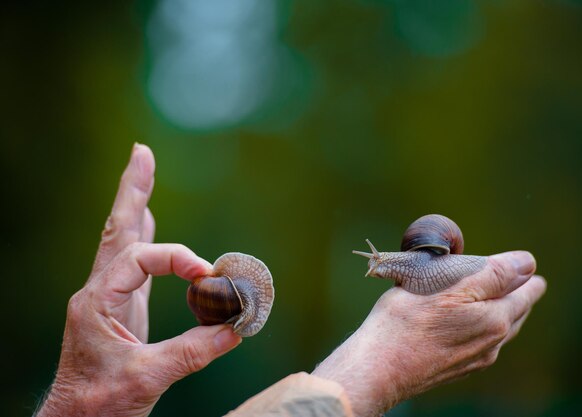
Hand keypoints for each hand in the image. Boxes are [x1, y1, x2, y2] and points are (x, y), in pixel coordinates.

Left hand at [37, 144, 241, 416]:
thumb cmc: (100, 404)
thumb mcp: (149, 378)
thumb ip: (195, 351)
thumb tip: (237, 327)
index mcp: (97, 301)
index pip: (140, 259)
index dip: (177, 259)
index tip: (208, 276)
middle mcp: (99, 291)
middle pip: (117, 229)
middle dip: (133, 190)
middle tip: (142, 152)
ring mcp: (108, 297)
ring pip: (122, 239)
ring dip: (135, 203)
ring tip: (143, 170)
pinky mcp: (119, 307)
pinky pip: (133, 260)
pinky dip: (143, 233)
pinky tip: (149, 218)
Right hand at [313, 251, 545, 416]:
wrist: (380, 367)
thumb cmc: (408, 320)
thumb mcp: (449, 285)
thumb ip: (492, 274)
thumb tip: (527, 262)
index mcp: (495, 319)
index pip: (525, 292)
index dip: (527, 276)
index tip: (528, 265)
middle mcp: (492, 343)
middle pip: (517, 313)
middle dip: (519, 295)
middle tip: (522, 281)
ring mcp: (475, 359)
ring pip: (501, 331)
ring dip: (504, 312)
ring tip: (503, 299)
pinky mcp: (456, 369)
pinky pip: (483, 344)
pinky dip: (486, 328)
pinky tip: (473, 325)